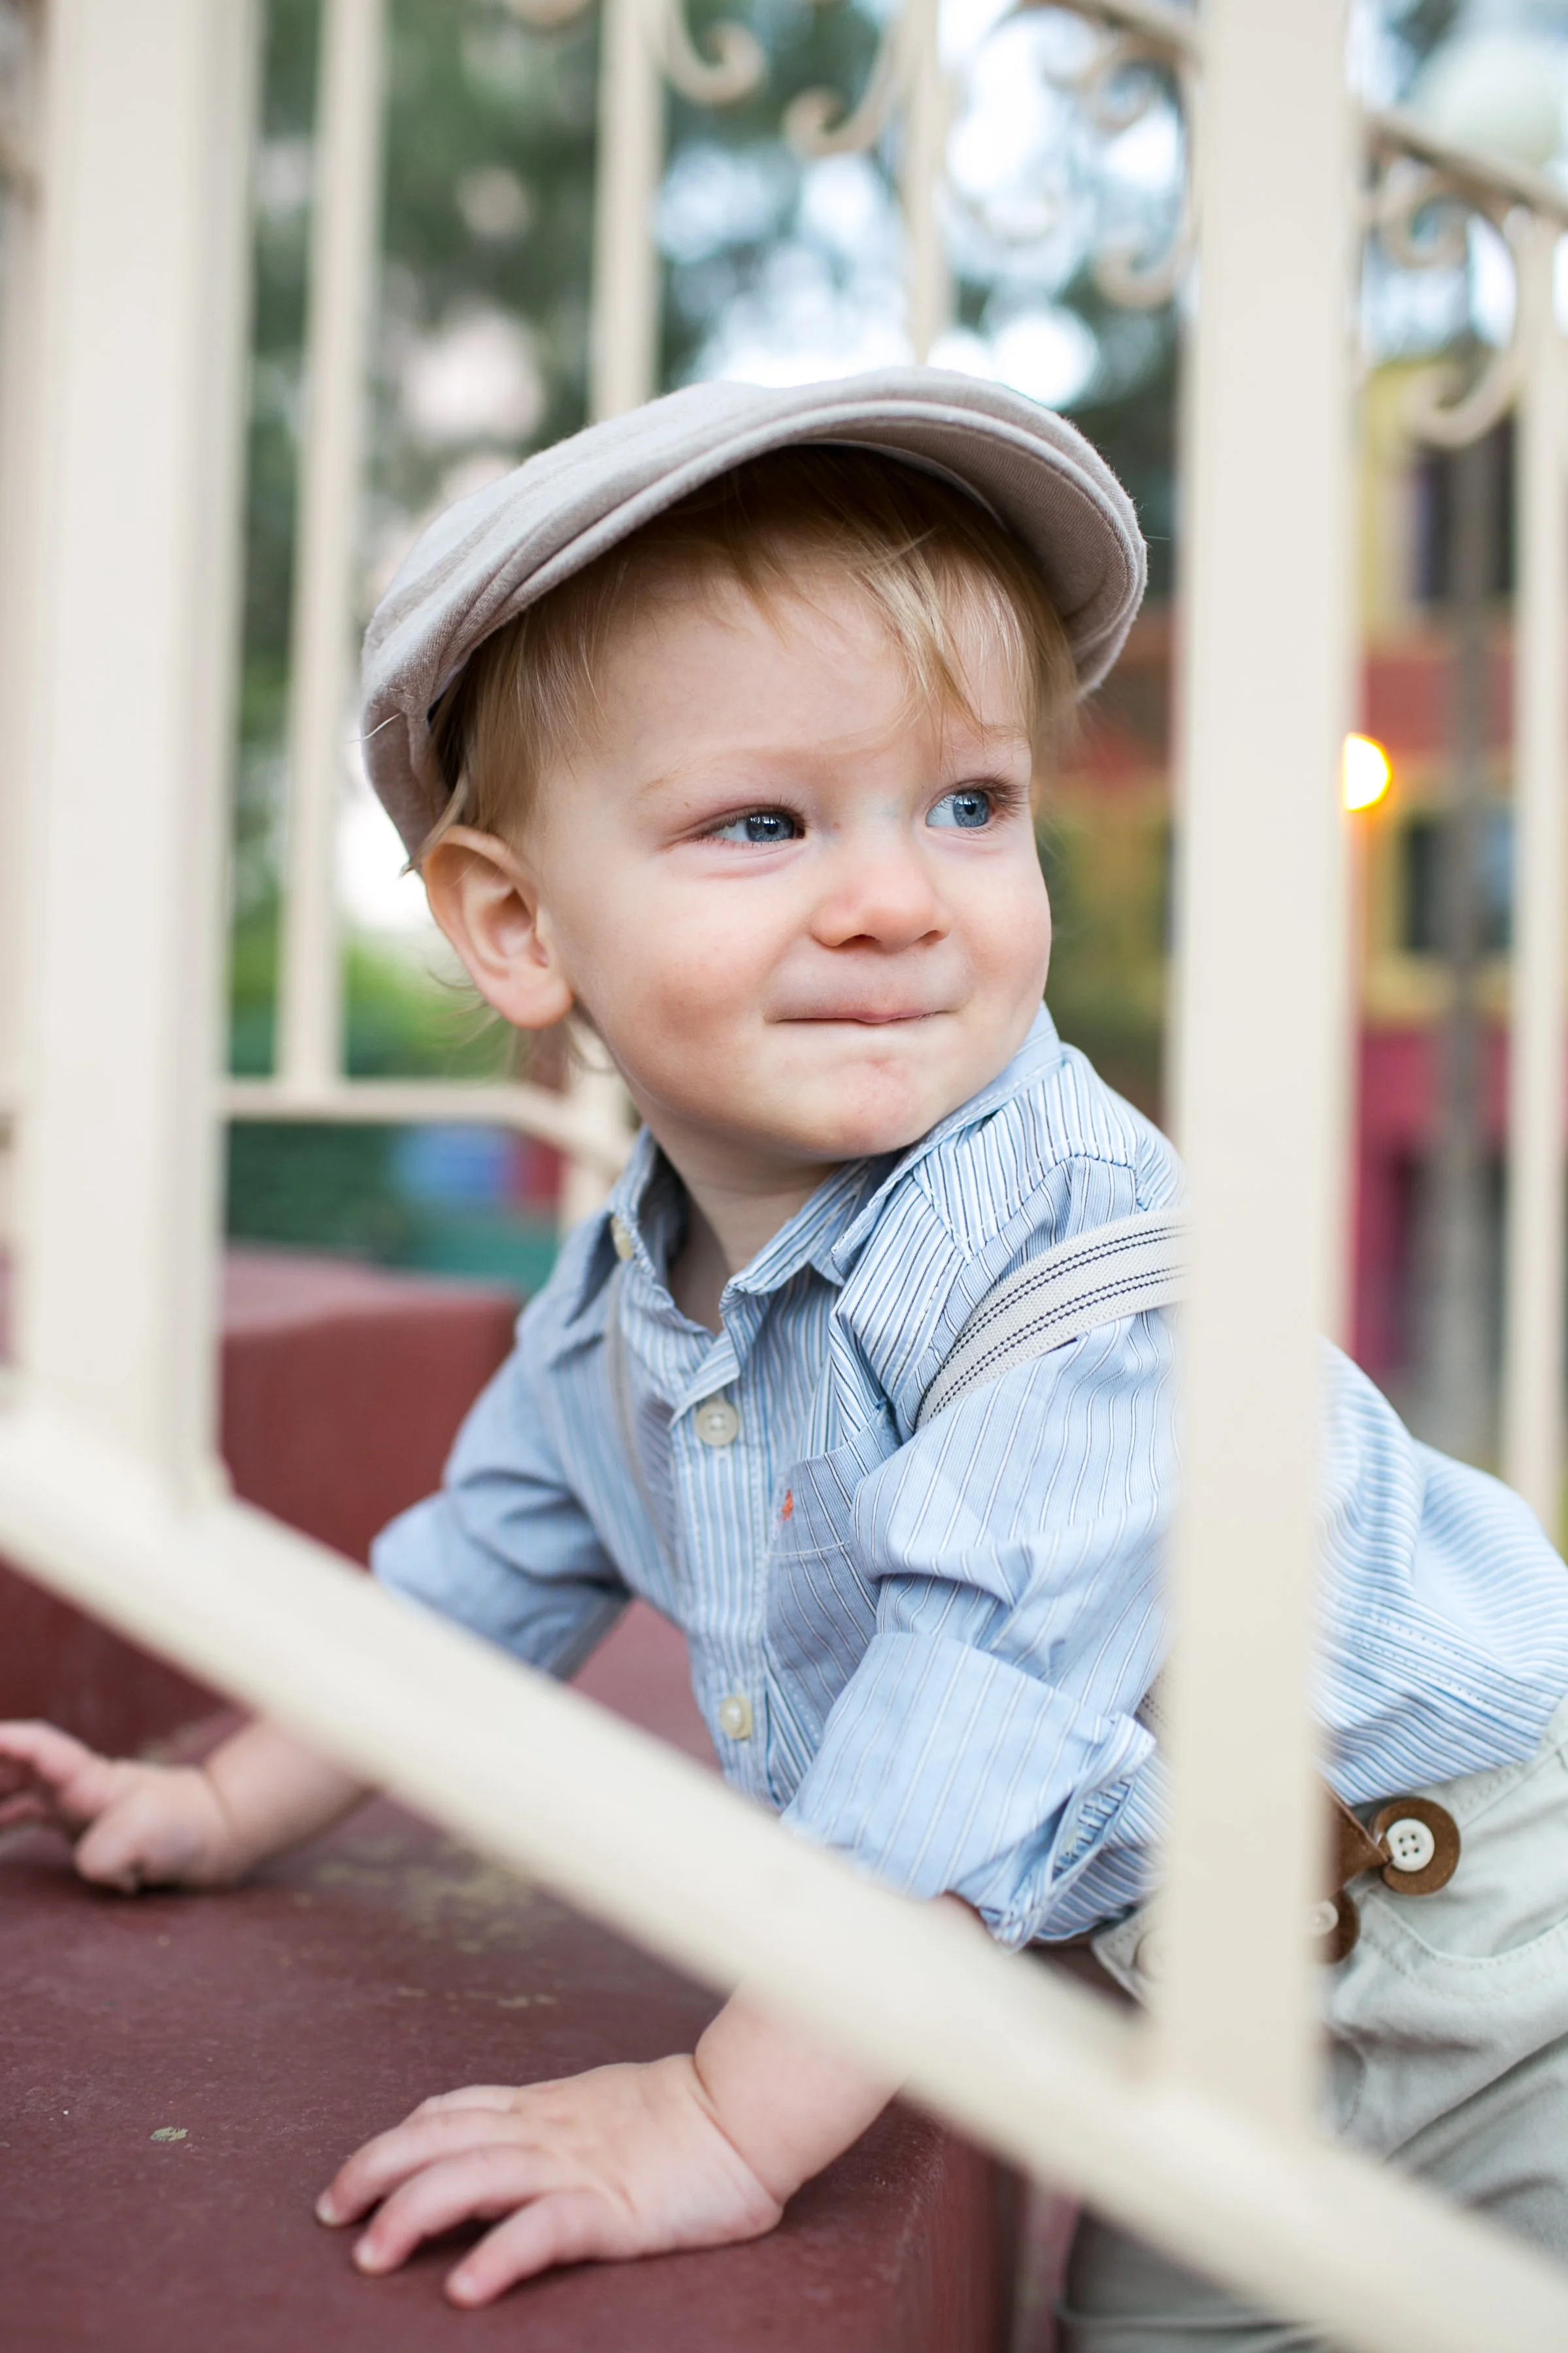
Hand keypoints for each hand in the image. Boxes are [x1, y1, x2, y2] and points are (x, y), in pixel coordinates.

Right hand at [0, 1720, 234, 1891]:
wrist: (214, 1831)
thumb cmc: (186, 1829)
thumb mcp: (150, 1842)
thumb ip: (107, 1855)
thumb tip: (89, 1867)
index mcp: (85, 1778)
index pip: (32, 1747)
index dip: (0, 1741)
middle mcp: (70, 1782)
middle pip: (8, 1763)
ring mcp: (68, 1798)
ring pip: (8, 1787)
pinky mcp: (72, 1820)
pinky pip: (20, 1812)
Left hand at [317, 2059, 783, 2306]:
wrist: (749, 2110)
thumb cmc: (681, 2120)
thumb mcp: (595, 2110)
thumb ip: (541, 2125)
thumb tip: (480, 2144)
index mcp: (543, 2108)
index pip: (448, 2113)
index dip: (390, 2143)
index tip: (346, 2184)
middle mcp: (546, 2131)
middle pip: (439, 2139)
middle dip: (375, 2174)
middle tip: (331, 2218)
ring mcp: (577, 2166)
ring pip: (474, 2178)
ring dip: (414, 2214)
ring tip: (372, 2256)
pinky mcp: (613, 2210)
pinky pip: (544, 2229)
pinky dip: (498, 2255)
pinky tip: (465, 2288)